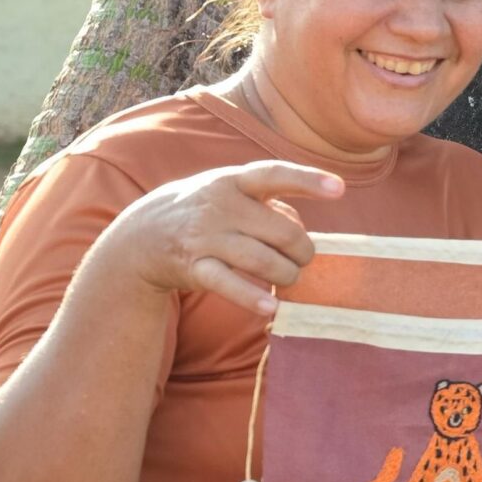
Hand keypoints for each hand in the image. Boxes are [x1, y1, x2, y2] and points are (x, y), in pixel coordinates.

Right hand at [95, 159, 343, 315]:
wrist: (141, 234)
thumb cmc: (206, 211)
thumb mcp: (233, 193)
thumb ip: (271, 206)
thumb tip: (300, 229)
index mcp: (233, 181)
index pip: (274, 175)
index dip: (307, 180)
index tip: (339, 189)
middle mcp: (219, 206)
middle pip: (283, 232)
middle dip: (303, 251)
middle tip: (302, 259)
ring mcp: (205, 237)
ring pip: (264, 261)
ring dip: (287, 275)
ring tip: (289, 277)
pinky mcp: (193, 267)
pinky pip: (228, 284)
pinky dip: (251, 297)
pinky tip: (271, 306)